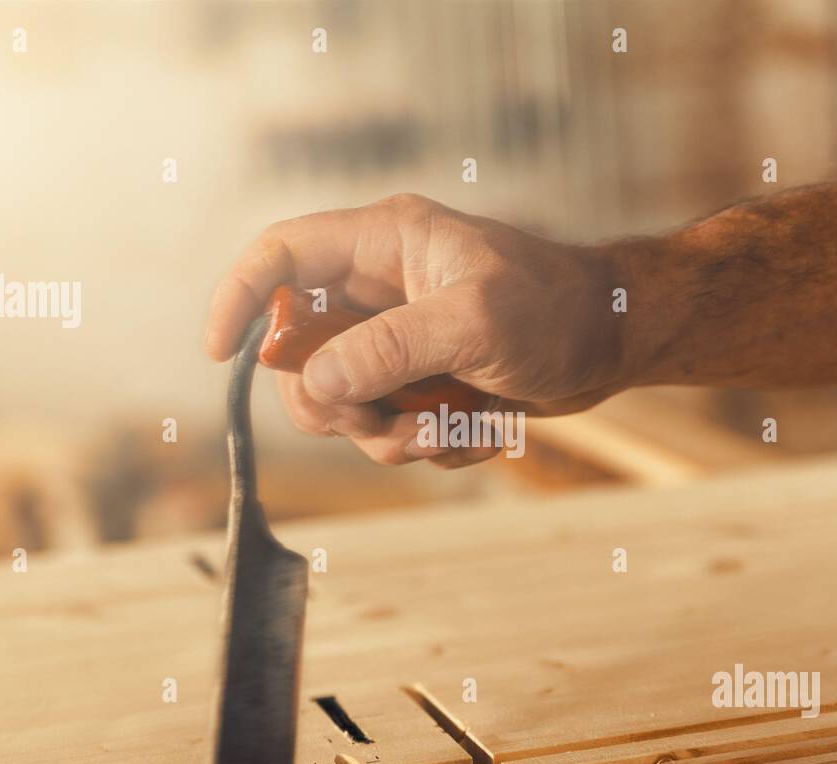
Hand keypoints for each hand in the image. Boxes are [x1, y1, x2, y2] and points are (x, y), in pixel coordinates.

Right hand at [206, 194, 629, 466]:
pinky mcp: (423, 381)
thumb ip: (389, 350)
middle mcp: (380, 291)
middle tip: (382, 423)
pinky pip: (392, 428)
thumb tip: (314, 384)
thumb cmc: (558, 309)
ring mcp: (400, 340)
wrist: (615, 343)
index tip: (221, 354)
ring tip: (453, 429)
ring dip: (392, 435)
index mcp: (383, 246)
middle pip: (304, 356)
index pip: (281, 256)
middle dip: (338, 406)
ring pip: (347, 406)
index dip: (240, 299)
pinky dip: (431, 443)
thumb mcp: (474, 323)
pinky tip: (482, 430)